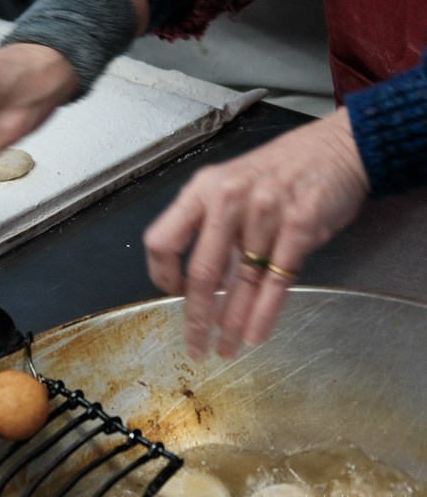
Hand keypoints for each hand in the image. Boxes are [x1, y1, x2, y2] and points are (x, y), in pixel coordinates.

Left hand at [143, 109, 369, 358]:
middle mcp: (228, 200)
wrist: (334, 148)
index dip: (162, 275)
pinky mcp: (300, 226)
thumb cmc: (276, 171)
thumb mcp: (229, 184)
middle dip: (195, 317)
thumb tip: (191, 280)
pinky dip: (264, 313)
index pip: (163, 239)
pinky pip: (276, 280)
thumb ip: (208, 225)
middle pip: (201, 272)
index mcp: (202, 190)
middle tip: (194, 346)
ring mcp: (264, 212)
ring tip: (225, 348)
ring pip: (242, 282)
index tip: (171, 295)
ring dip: (231, 322)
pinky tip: (254, 334)